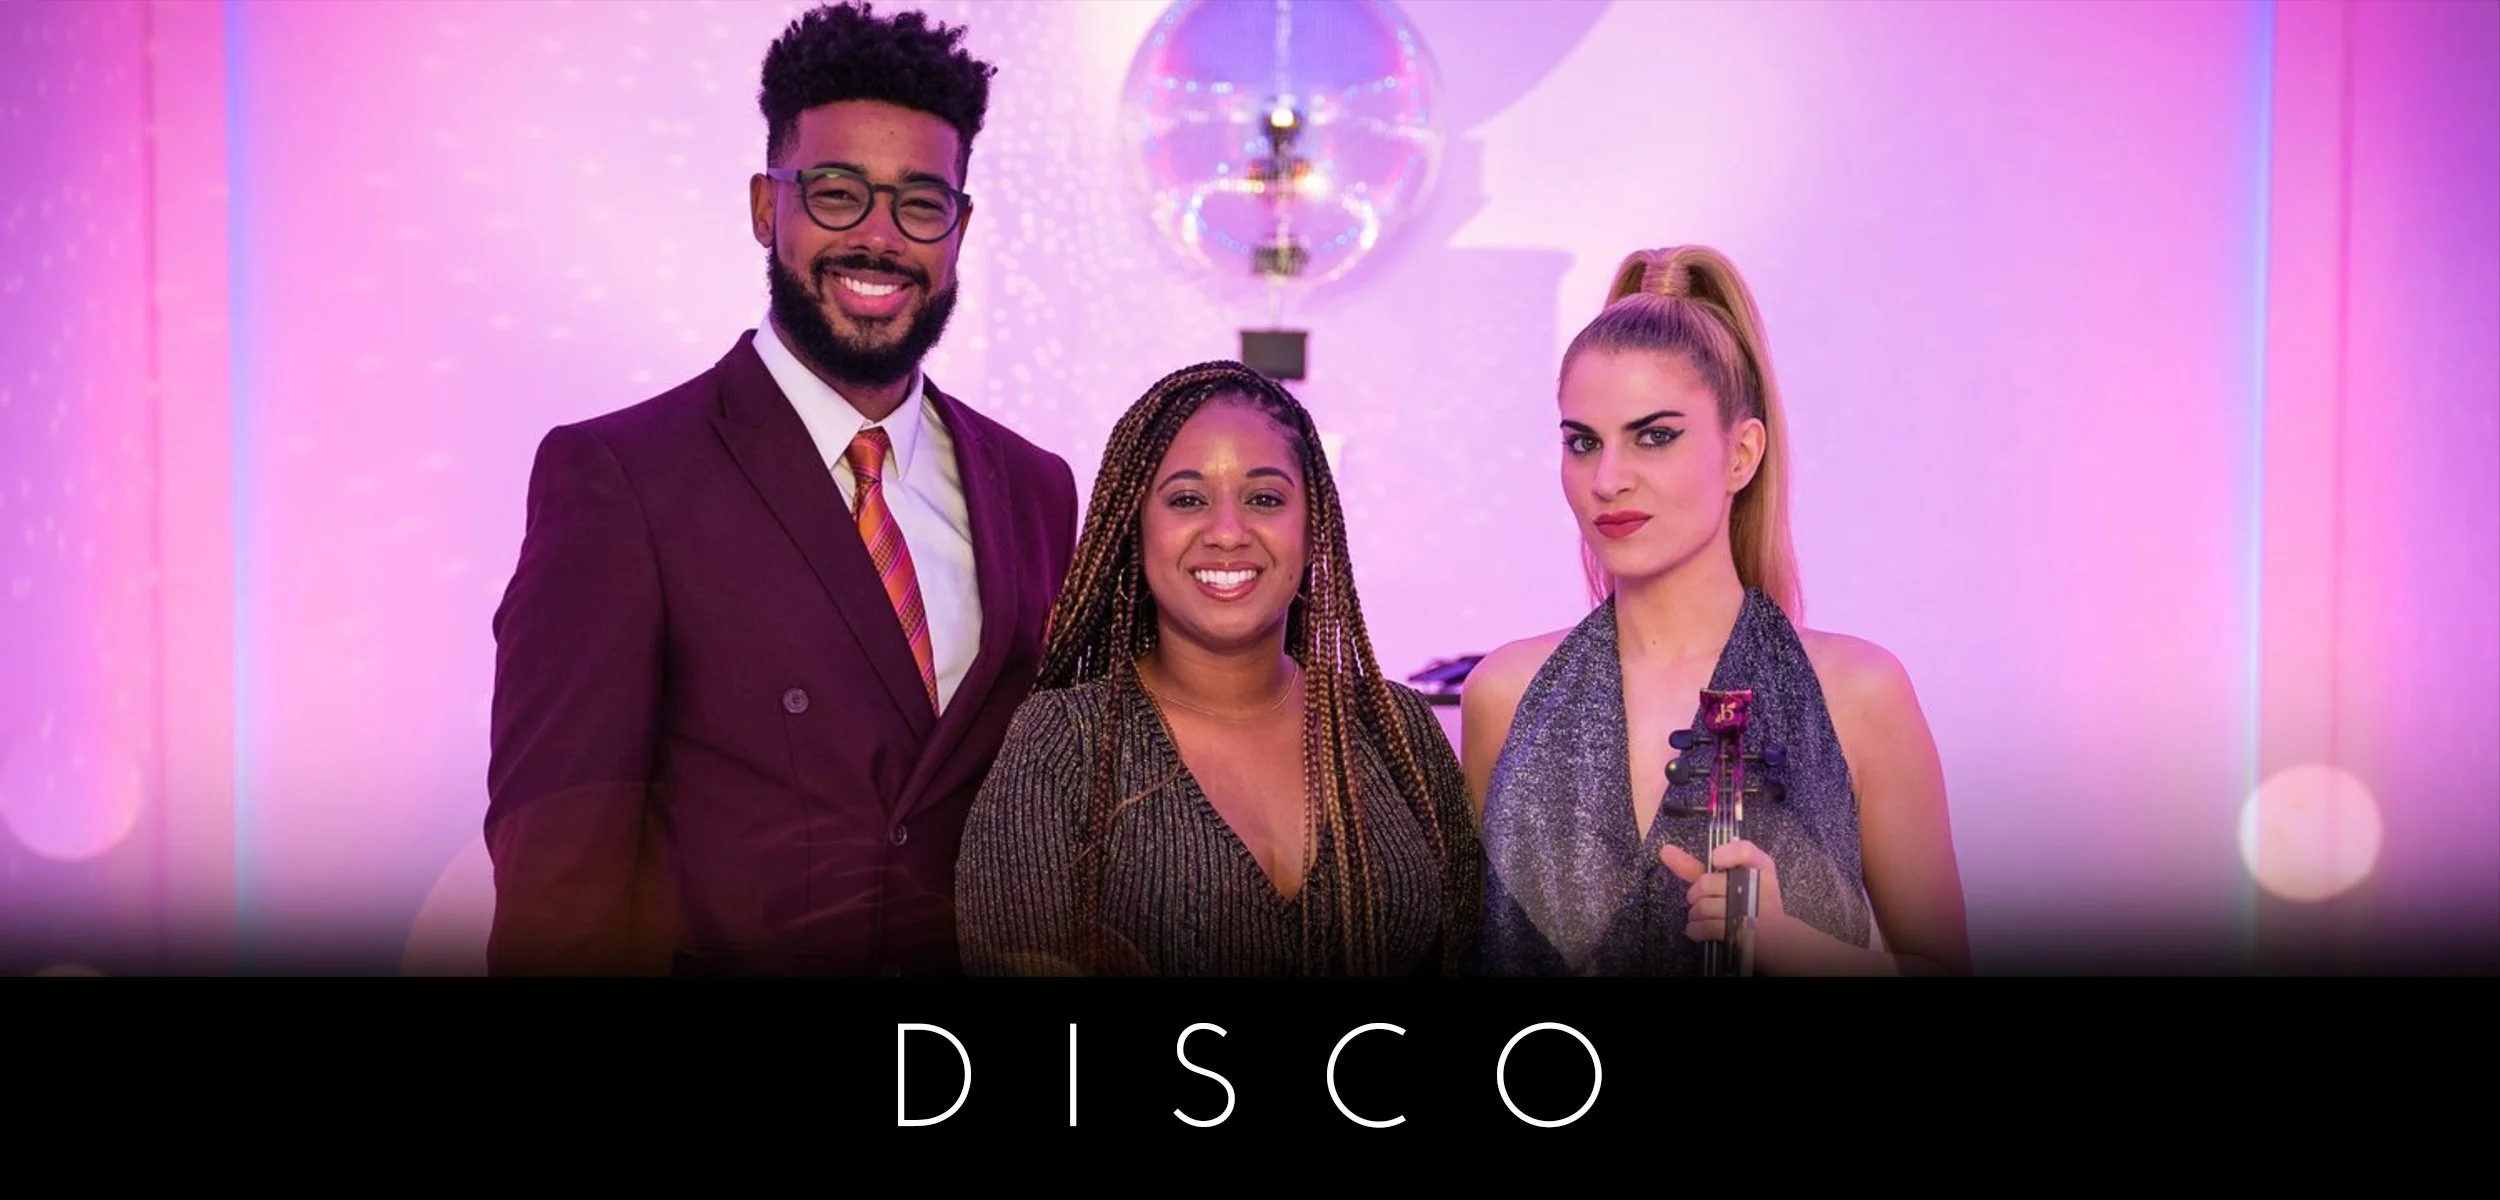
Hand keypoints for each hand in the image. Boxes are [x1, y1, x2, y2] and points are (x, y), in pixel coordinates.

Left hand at [1660, 839, 1787, 963]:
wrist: (1776, 936)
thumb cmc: (1748, 900)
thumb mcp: (1733, 877)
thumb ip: (1699, 866)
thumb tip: (1666, 851)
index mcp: (1760, 866)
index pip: (1745, 851)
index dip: (1727, 854)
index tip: (1715, 860)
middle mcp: (1758, 887)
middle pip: (1706, 883)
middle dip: (1695, 894)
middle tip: (1701, 900)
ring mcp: (1752, 912)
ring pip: (1703, 907)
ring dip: (1695, 914)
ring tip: (1704, 916)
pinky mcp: (1742, 934)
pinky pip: (1705, 928)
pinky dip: (1696, 929)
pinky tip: (1701, 929)